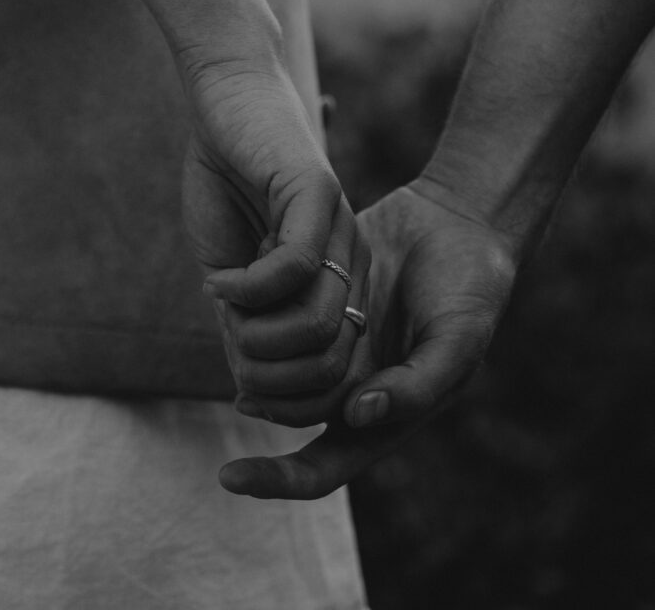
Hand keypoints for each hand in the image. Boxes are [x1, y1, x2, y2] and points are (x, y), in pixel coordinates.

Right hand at [182, 57, 369, 405]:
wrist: (227, 101)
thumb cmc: (228, 183)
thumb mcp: (233, 271)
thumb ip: (247, 323)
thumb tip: (250, 385)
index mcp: (340, 282)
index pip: (337, 373)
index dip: (288, 397)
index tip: (241, 379)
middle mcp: (353, 261)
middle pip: (330, 361)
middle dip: (269, 371)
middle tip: (229, 337)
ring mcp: (340, 229)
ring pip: (316, 324)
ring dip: (255, 332)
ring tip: (222, 300)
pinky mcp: (318, 194)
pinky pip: (293, 269)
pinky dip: (246, 289)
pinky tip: (219, 278)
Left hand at [217, 178, 514, 499]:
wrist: (459, 219)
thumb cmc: (472, 286)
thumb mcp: (458, 337)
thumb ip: (418, 385)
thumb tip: (357, 416)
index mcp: (384, 412)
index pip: (323, 468)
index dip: (278, 480)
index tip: (229, 476)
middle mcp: (351, 385)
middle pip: (288, 418)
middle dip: (260, 406)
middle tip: (238, 388)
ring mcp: (335, 343)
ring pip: (277, 370)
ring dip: (255, 362)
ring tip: (234, 333)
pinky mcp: (322, 302)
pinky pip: (280, 320)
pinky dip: (262, 315)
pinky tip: (241, 300)